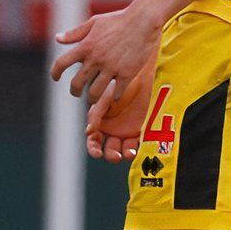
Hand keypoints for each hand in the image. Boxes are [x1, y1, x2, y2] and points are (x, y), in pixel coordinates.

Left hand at [50, 2, 163, 103]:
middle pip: (77, 83)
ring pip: (95, 93)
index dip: (55, 72)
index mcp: (86, 46)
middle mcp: (96, 59)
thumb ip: (75, 33)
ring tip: (93, 98)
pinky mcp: (127, 74)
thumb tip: (57, 39)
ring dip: (92, 98)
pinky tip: (115, 95)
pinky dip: (115, 97)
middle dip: (74, 92)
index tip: (55, 78)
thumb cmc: (118, 19)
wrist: (144, 21)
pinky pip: (117, 93)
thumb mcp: (94, 22)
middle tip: (76, 93)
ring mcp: (112, 68)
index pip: (62, 63)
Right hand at [85, 46, 157, 163]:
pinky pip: (137, 145)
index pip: (94, 140)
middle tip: (113, 155)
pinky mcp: (141, 130)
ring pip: (122, 149)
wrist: (140, 73)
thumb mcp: (106, 96)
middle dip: (109, 154)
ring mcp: (127, 130)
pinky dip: (135, 150)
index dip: (93, 148)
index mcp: (101, 121)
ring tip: (126, 153)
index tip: (96, 152)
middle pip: (107, 148)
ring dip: (122, 154)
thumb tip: (89, 131)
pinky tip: (134, 149)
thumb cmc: (120, 81)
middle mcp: (113, 128)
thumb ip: (97, 113)